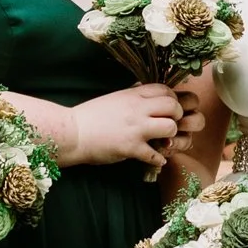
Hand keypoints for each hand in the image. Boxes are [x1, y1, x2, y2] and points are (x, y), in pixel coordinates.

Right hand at [69, 83, 188, 169]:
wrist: (72, 133)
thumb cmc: (90, 116)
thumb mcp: (114, 98)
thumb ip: (132, 95)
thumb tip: (144, 90)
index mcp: (132, 94)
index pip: (165, 89)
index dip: (172, 99)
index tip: (167, 108)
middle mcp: (137, 108)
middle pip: (173, 106)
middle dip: (176, 116)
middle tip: (169, 124)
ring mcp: (135, 128)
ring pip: (170, 127)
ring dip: (170, 136)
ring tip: (163, 140)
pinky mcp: (131, 147)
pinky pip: (156, 154)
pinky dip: (158, 159)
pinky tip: (154, 159)